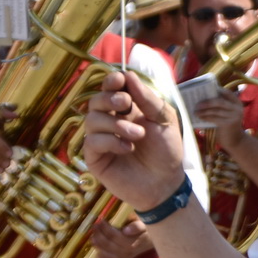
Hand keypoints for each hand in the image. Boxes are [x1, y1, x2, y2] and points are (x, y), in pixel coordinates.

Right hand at [82, 70, 186, 208]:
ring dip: (116, 124)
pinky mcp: (95, 157)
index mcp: (128, 109)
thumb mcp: (164, 120)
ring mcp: (101, 138)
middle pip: (96, 100)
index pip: (111, 89)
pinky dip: (110, 141)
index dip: (111, 81)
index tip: (119, 79)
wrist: (166, 182)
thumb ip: (148, 99)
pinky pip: (91, 141)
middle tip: (125, 104)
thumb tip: (128, 75)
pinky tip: (128, 148)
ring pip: (92, 119)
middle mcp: (111, 121)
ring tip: (138, 135)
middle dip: (109, 98)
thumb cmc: (166, 150)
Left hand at [90, 217, 151, 257]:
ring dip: (97, 246)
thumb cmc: (146, 231)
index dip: (105, 228)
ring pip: (106, 255)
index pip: (114, 236)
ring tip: (93, 237)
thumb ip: (137, 226)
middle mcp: (126, 253)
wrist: (151, 242)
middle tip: (94, 226)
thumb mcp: (145, 225)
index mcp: (132, 243)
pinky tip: (98, 254)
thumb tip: (126, 230)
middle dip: (98, 235)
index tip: (100, 220)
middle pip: (107, 245)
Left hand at [197, 90, 246, 149]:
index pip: (227, 93)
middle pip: (220, 101)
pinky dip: (205, 117)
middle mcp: (237, 109)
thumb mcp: (227, 113)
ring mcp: (234, 116)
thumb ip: (220, 106)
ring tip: (195, 111)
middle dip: (207, 102)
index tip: (205, 89)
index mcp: (237, 103)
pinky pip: (214, 118)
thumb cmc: (228, 125)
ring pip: (216, 110)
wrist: (235, 140)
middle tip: (197, 103)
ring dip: (204, 111)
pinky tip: (199, 117)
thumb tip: (203, 98)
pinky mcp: (228, 124)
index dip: (216, 90)